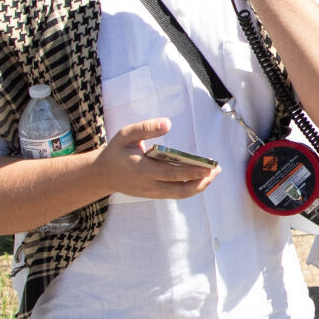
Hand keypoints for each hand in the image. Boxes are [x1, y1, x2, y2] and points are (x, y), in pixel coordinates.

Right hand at [95, 118, 219, 198]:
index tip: (209, 168)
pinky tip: (200, 176)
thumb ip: (146, 128)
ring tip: (213, 173)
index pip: (171, 174)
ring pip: (180, 194)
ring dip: (199, 186)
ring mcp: (152, 193)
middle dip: (201, 181)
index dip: (192, 172)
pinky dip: (190, 187)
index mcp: (142, 170)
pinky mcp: (154, 195)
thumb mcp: (126, 134)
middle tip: (217, 170)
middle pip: (180, 189)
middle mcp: (149, 185)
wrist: (102, 175)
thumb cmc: (116, 151)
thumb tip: (167, 123)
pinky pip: (176, 193)